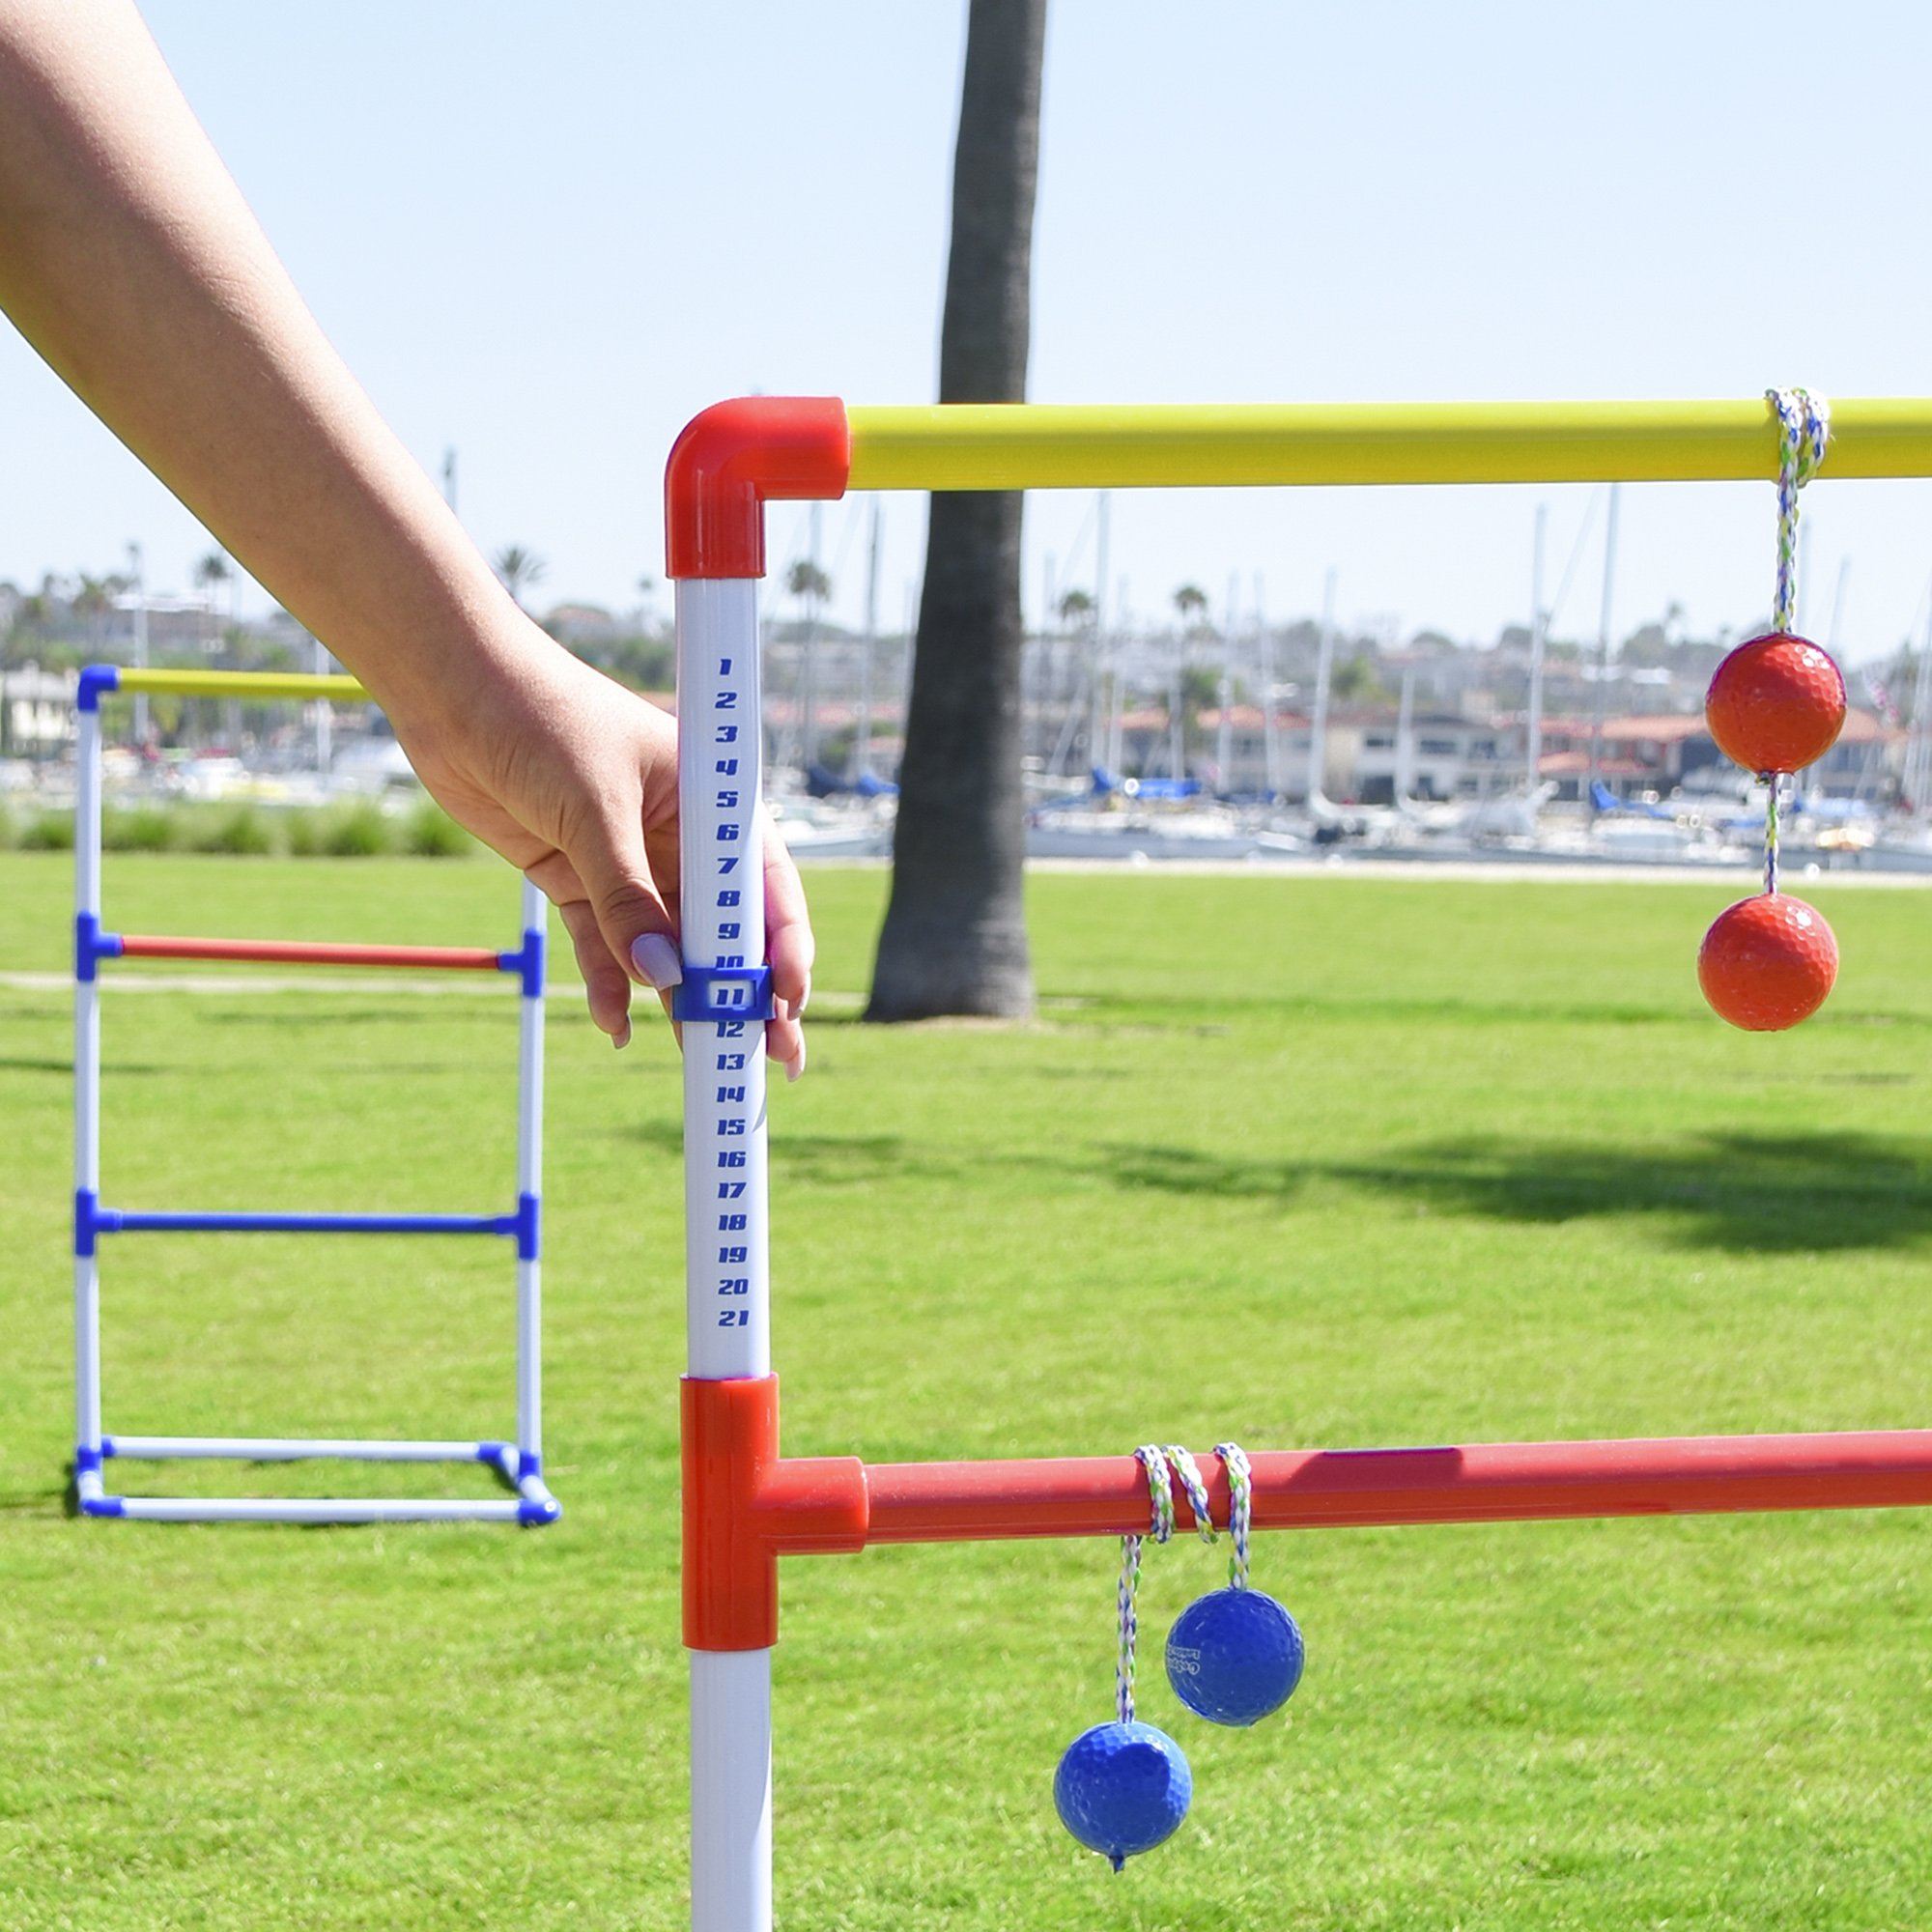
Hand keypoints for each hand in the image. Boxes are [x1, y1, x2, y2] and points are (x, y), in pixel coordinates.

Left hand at [389, 625, 810, 1073]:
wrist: (451, 687)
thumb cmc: (541, 717)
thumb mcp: (593, 809)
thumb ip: (627, 898)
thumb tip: (663, 978)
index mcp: (710, 802)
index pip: (763, 883)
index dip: (781, 944)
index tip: (786, 998)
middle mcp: (679, 837)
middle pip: (723, 927)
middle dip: (744, 991)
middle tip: (771, 1056)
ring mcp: (629, 862)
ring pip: (666, 947)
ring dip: (680, 1000)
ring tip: (699, 1059)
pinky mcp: (577, 879)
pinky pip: (604, 946)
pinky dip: (610, 985)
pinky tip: (616, 1025)